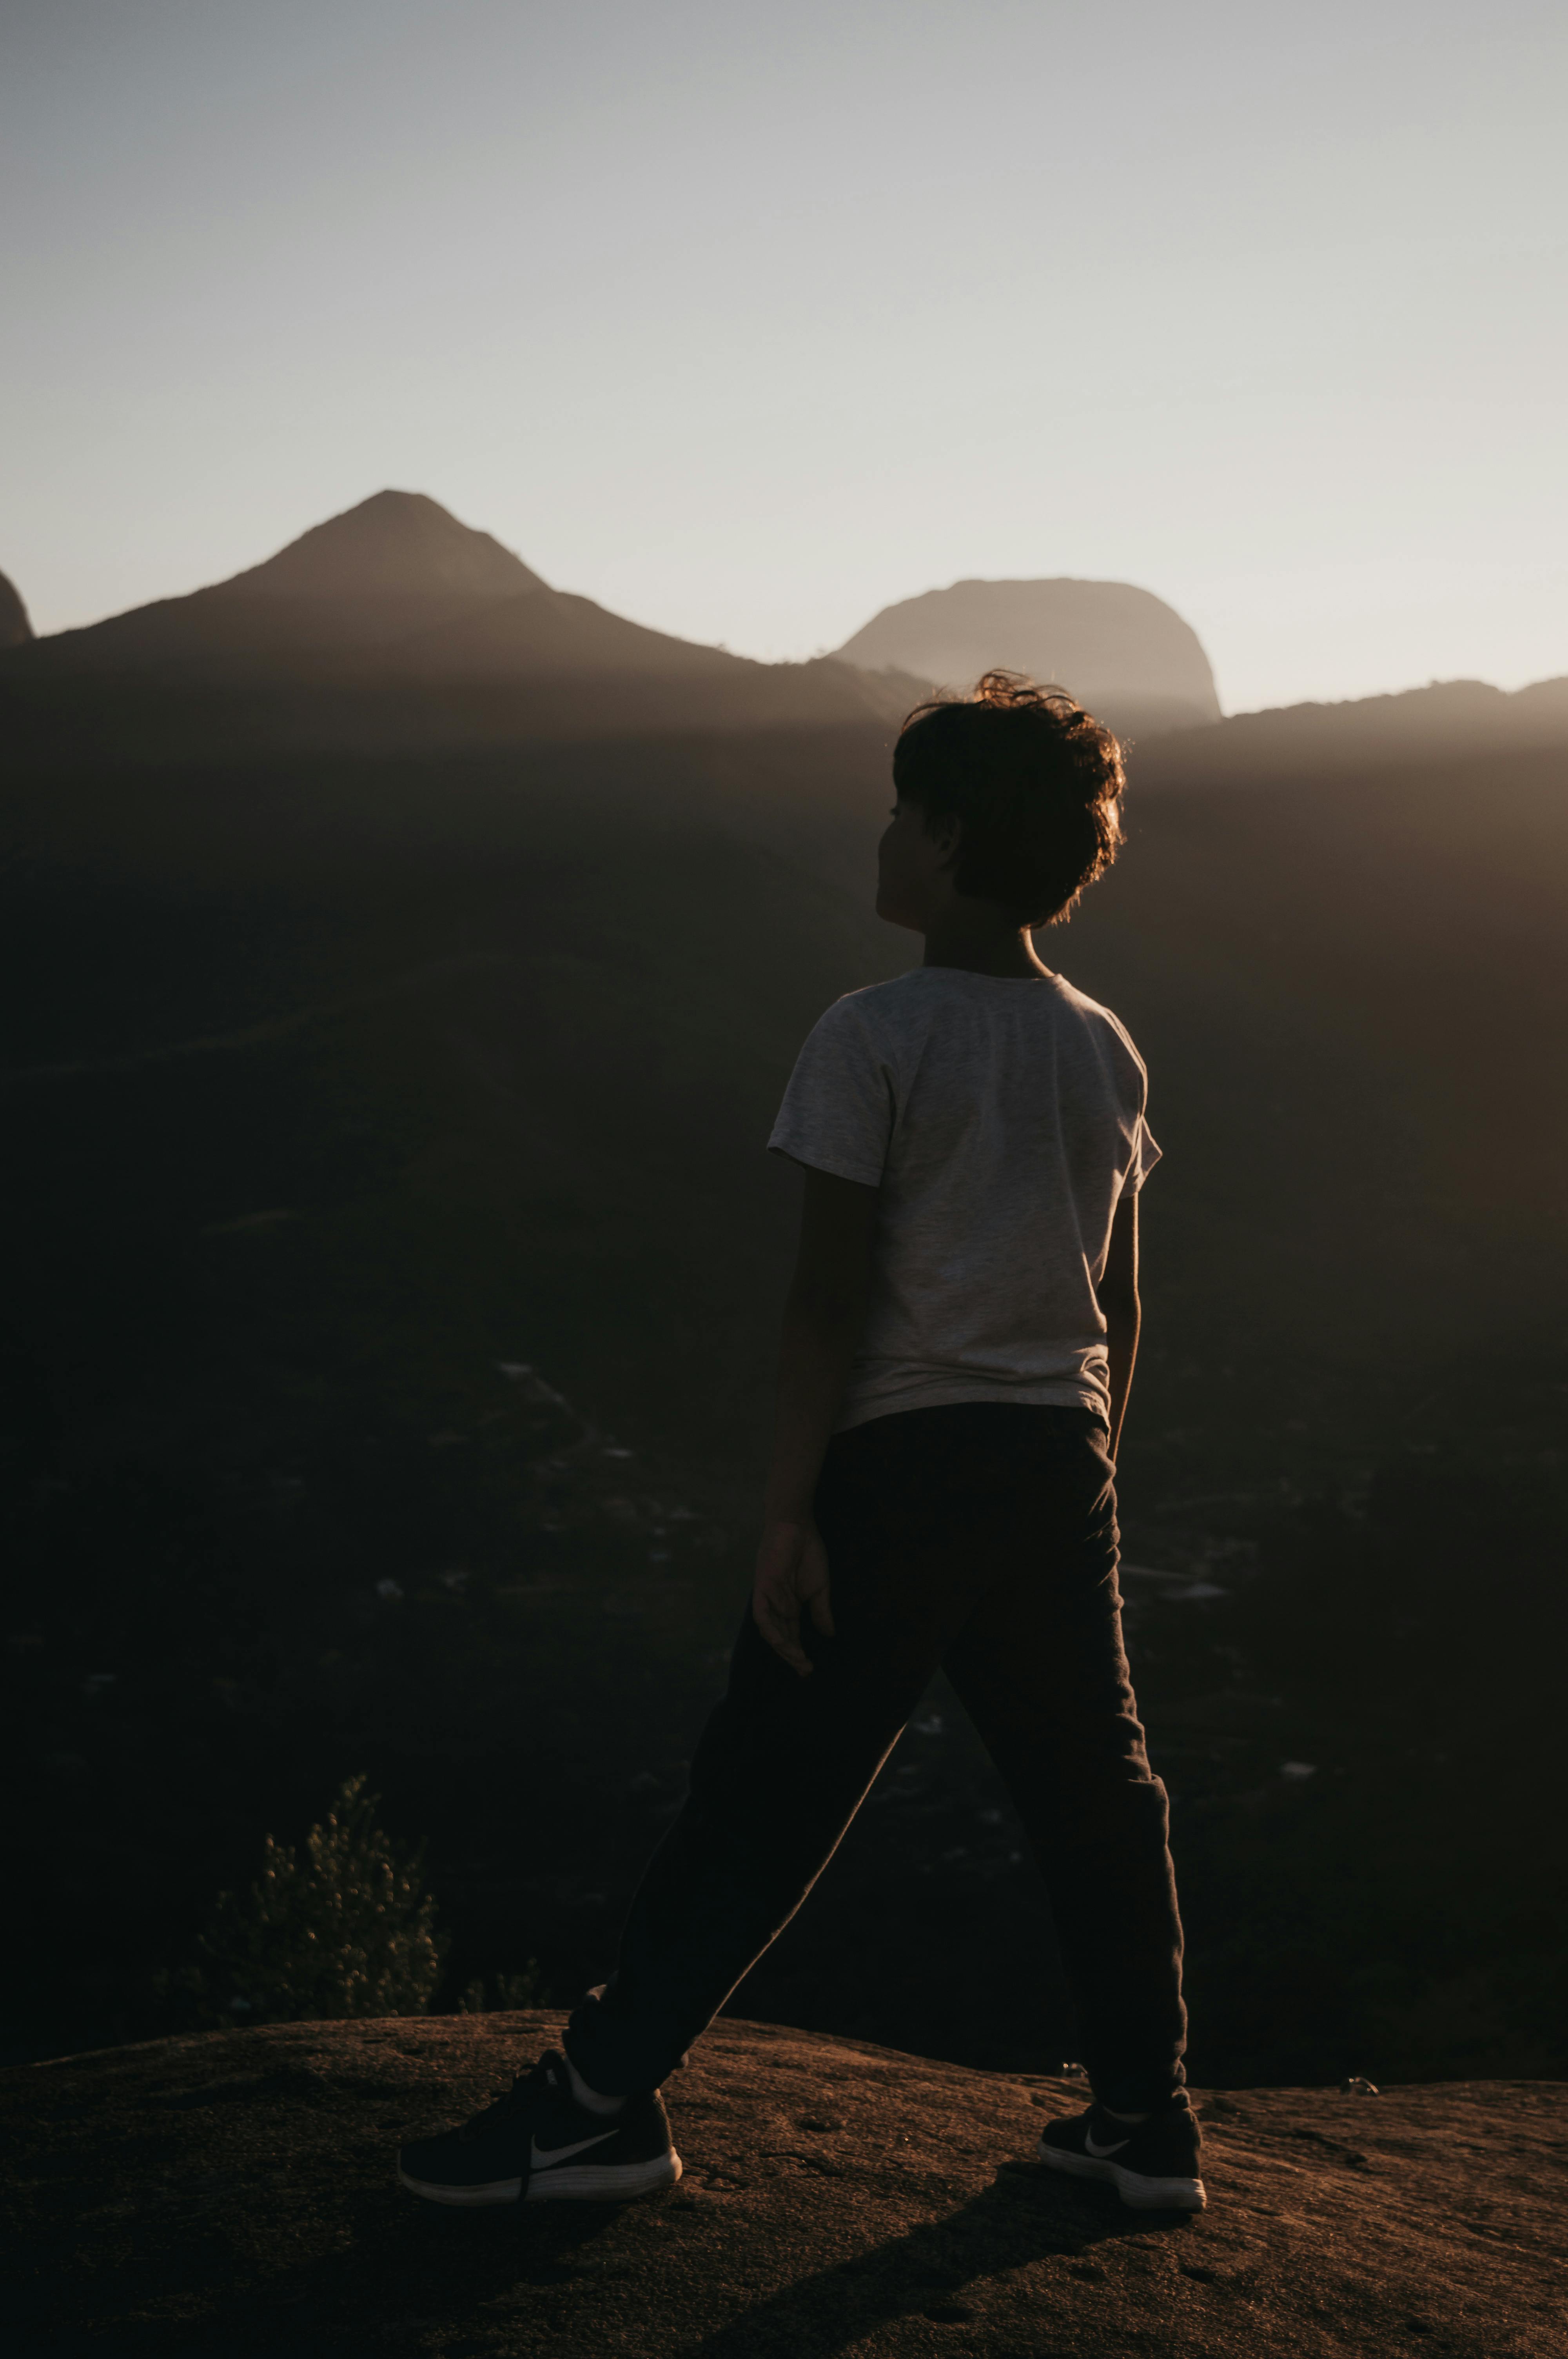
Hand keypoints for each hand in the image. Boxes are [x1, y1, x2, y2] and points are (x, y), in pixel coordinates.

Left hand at [752, 1517, 834, 1676]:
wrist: (798, 1526)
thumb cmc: (809, 1552)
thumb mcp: (820, 1588)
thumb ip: (821, 1611)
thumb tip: (829, 1635)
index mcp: (789, 1605)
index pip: (791, 1635)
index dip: (798, 1653)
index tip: (809, 1669)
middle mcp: (776, 1605)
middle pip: (780, 1637)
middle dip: (792, 1655)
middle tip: (805, 1670)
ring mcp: (768, 1597)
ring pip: (770, 1630)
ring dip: (783, 1647)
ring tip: (798, 1659)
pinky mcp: (762, 1587)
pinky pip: (762, 1614)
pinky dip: (770, 1629)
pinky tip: (782, 1641)